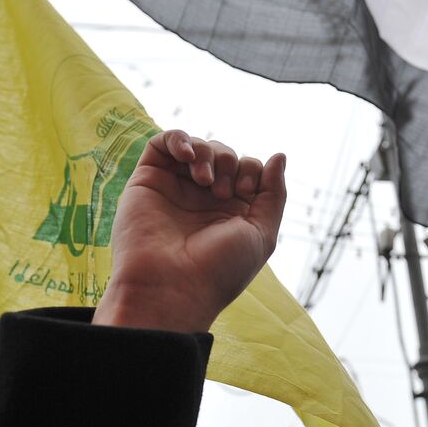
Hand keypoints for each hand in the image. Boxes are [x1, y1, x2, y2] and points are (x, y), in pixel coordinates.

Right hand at [94, 130, 286, 331]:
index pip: (248, 169)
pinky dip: (179, 139)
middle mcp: (202, 199)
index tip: (245, 191)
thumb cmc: (218, 269)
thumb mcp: (262, 234)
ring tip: (204, 180)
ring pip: (197, 146)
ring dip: (208, 153)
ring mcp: (174, 189)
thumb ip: (274, 194)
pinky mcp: (147, 181)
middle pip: (224, 155)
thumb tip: (279, 155)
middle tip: (221, 192)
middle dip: (230, 162)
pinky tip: (188, 156)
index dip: (252, 170)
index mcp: (230, 212)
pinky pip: (162, 143)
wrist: (171, 287)